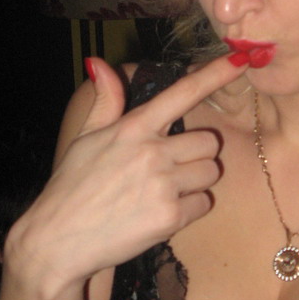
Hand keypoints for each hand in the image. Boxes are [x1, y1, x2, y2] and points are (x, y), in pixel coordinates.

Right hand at [5, 56, 246, 294]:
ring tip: (164, 191)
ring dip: (196, 181)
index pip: (183, 93)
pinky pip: (204, 203)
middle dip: (195, 155)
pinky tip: (162, 212)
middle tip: (167, 169)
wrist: (58, 240)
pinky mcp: (170, 216)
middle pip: (208, 142)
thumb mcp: (85, 137)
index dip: (215, 74)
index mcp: (134, 127)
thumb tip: (99, 63)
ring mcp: (163, 184)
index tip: (240, 59)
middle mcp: (152, 151)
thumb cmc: (71, 187)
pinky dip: (190, 209)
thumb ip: (105, 100)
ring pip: (211, 172)